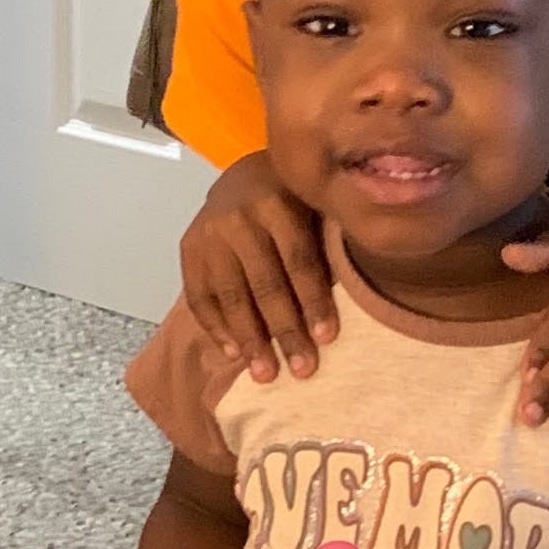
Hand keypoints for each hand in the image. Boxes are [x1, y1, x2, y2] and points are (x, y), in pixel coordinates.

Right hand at [179, 151, 336, 373]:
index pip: (298, 260)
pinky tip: (235, 354)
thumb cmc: (294, 199)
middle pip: (265, 283)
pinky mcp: (188, 249)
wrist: (242, 175)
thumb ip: (328, 243)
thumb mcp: (315, 206)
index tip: (327, 338)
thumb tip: (360, 298)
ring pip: (232, 295)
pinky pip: (200, 297)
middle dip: (285, 331)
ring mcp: (209, 234)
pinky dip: (217, 328)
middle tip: (303, 370)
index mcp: (279, 202)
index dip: (313, 300)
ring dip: (250, 340)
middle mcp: (239, 218)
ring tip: (266, 374)